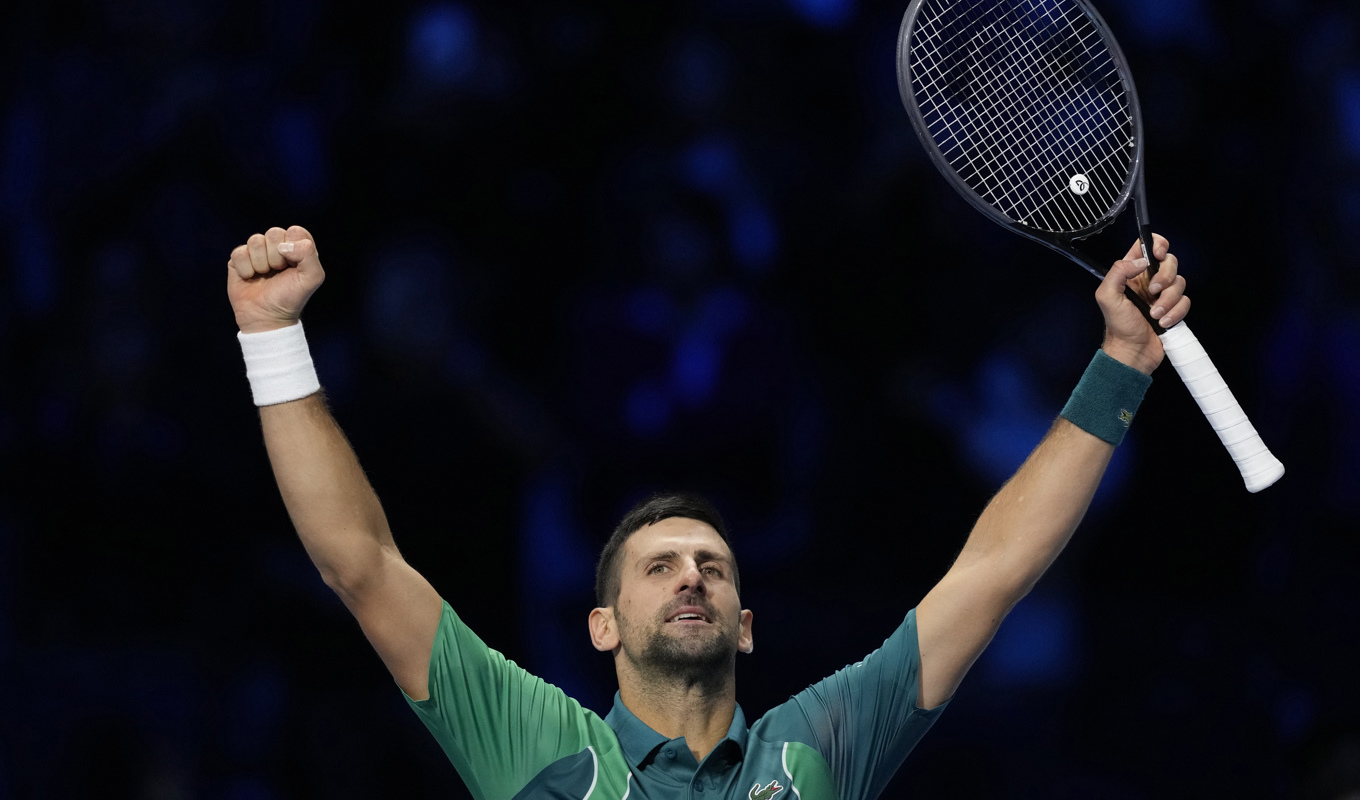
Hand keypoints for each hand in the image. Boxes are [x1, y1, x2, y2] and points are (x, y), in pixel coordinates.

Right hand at [227, 225, 324, 333]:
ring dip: (261, 262)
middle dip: (277, 256)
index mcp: (297, 248)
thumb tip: (284, 245)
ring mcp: (257, 253)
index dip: (294, 247)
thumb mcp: (312, 278)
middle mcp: (277, 247)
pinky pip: (239, 252)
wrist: (267, 317)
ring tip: (264, 275)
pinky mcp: (239, 260)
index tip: (294, 265)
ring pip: (255, 240)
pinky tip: (250, 278)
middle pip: (274, 233)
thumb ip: (309, 254)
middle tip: (278, 271)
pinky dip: (245, 268)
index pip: (296, 231)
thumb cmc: (291, 297)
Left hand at [1096, 234, 1189, 374]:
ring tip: (1154, 314)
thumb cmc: (1118, 327)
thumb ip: (1118, 272)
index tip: (1158, 255)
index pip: (1147, 246)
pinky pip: (1186, 301)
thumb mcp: (1107, 297)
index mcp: (1131, 274)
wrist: (1132, 352)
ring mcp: (1162, 294)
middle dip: (1165, 277)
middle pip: (1170, 262)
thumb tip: (1141, 261)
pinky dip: (1176, 312)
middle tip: (1152, 292)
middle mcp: (1148, 281)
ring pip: (1180, 282)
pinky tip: (1163, 322)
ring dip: (1168, 300)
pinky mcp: (1174, 308)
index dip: (1157, 245)